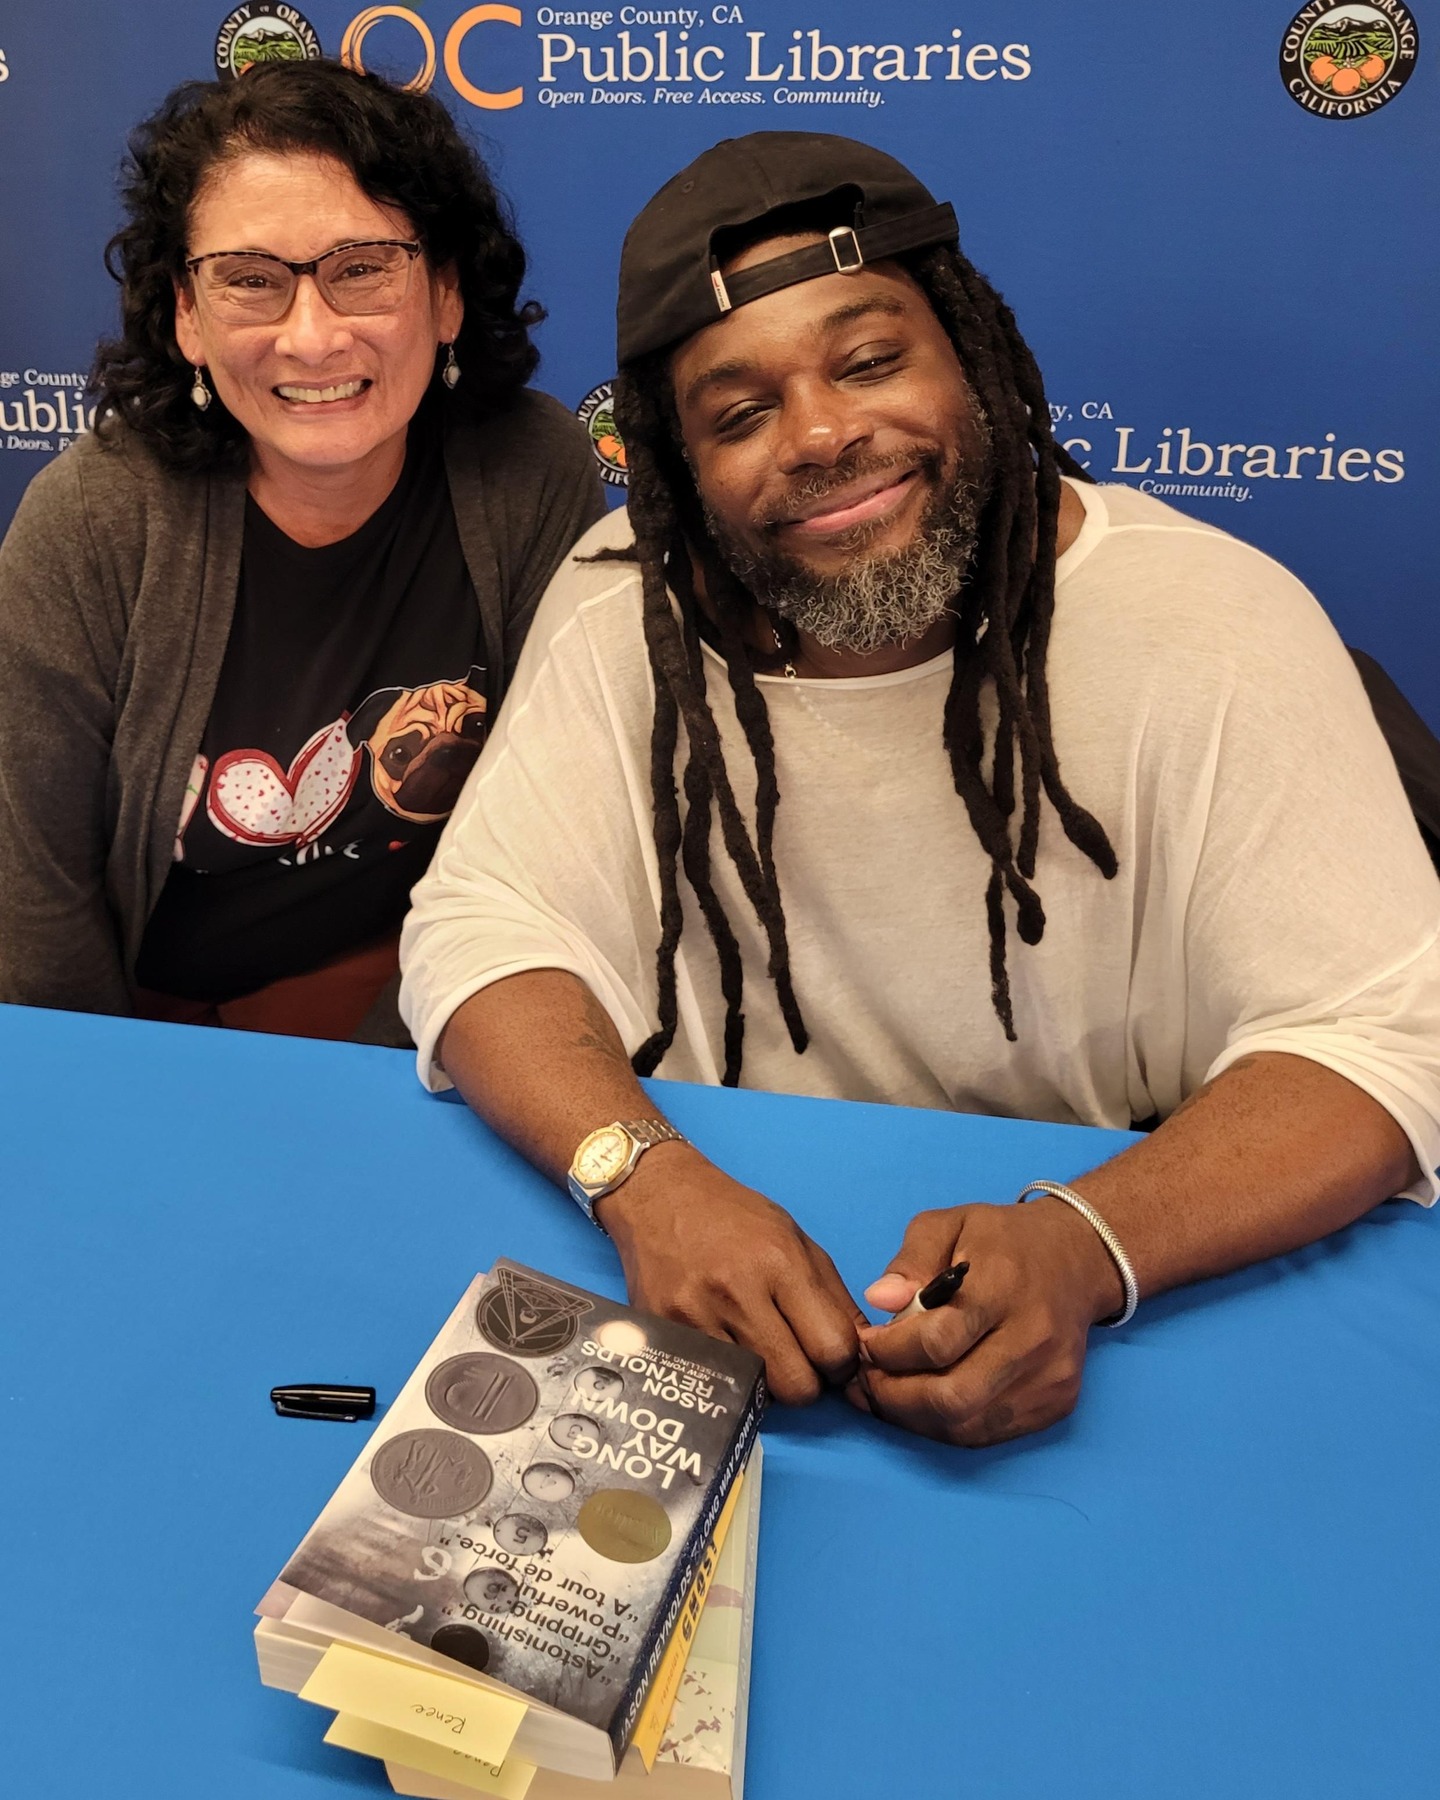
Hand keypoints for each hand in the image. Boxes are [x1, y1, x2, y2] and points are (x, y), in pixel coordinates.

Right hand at [596, 1144, 865, 1404]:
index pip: (832, 1348)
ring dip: (767, 1381)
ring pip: (756, 1391)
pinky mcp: (664, 1332)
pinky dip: (729, 1375)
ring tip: (761, 1351)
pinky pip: (713, 1381)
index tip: (833, 1357)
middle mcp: (738, 1292)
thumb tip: (863, 1352)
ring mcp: (696, 1317)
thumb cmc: (735, 1216)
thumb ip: (832, 1296)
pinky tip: (729, 1348)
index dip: (842, 1363)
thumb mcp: (795, 1239)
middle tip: (798, 1360)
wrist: (658, 1196)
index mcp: (779, 1263)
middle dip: (807, 1382)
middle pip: (797, 1384)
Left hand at [851, 1198, 1123, 1445]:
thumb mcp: (949, 1224)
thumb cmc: (1002, 1241)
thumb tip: (879, 1300)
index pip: (937, 1341)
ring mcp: (1050, 1377)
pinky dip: (945, 1427)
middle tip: (866, 1380)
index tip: (865, 1344)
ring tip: (886, 1395)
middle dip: (894, 1397)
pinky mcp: (1057, 1404)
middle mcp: (1034, 1337)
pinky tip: (922, 1405)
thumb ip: (910, 1260)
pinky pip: (987, 1434)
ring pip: (967, 1426)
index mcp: (1004, 1285)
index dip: (889, 1352)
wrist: (1076, 1261)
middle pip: (952, 1396)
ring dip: (913, 1419)